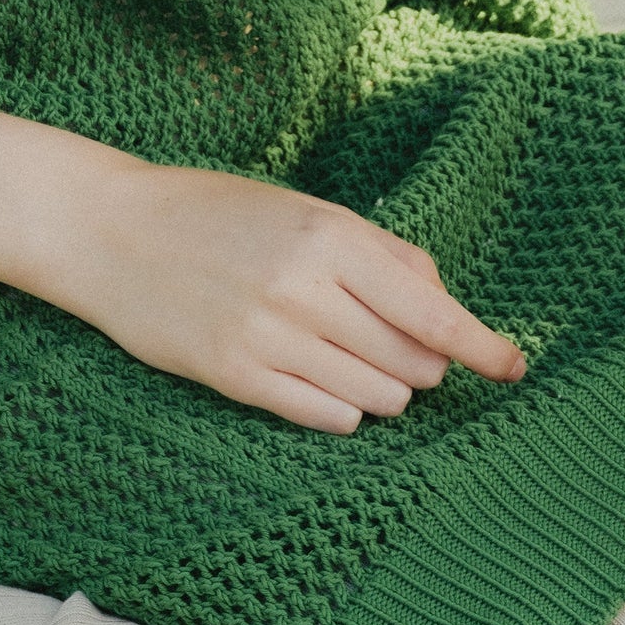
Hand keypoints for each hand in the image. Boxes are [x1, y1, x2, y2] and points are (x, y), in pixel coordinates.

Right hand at [55, 159, 526, 431]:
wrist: (110, 230)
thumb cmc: (215, 212)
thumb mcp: (303, 208)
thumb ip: (377, 252)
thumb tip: (444, 306)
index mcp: (329, 235)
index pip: (432, 311)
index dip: (483, 345)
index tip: (515, 367)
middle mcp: (305, 288)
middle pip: (411, 360)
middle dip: (422, 362)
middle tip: (398, 345)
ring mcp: (268, 337)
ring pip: (376, 396)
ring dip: (384, 388)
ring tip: (352, 358)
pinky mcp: (234, 376)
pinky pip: (326, 417)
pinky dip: (343, 409)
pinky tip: (327, 384)